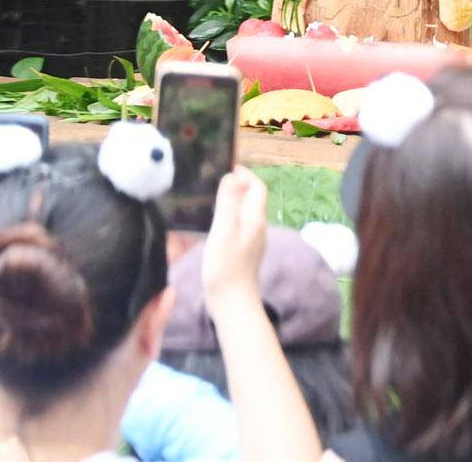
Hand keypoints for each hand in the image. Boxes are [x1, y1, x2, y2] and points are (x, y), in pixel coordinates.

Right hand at [202, 166, 268, 309]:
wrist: (233, 303)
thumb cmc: (225, 267)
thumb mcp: (223, 231)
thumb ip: (228, 203)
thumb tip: (231, 177)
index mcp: (255, 219)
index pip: (258, 188)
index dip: (246, 176)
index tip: (228, 168)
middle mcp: (258, 228)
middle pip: (253, 199)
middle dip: (239, 187)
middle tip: (217, 182)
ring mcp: (253, 242)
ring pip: (247, 213)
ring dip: (234, 202)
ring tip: (213, 200)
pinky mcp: (245, 253)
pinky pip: (241, 227)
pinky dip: (231, 217)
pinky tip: (215, 225)